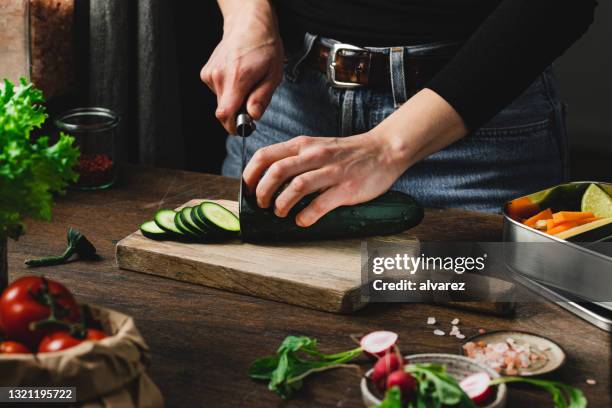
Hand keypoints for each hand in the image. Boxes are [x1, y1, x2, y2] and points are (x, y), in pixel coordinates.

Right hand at [201, 0, 283, 132]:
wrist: (248, 25)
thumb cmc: (265, 49)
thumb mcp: (273, 75)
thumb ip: (262, 98)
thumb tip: (253, 116)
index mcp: (237, 78)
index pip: (225, 114)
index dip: (233, 127)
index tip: (243, 129)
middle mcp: (219, 76)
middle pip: (223, 111)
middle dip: (237, 113)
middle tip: (252, 102)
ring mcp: (210, 74)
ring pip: (221, 101)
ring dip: (233, 100)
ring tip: (246, 83)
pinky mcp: (206, 73)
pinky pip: (217, 92)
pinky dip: (227, 90)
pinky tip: (236, 77)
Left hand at [243, 133, 406, 226]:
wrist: (384, 150)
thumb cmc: (347, 153)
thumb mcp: (317, 147)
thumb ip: (295, 159)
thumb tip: (270, 180)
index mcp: (303, 145)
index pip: (266, 155)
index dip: (251, 174)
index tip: (247, 188)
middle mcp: (315, 155)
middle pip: (277, 172)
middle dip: (263, 192)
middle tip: (263, 204)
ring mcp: (331, 172)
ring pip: (296, 187)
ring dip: (282, 204)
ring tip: (280, 213)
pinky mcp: (346, 188)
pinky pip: (319, 205)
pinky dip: (306, 216)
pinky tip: (302, 221)